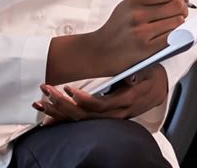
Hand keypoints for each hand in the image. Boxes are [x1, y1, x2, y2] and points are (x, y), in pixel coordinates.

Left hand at [33, 65, 169, 124]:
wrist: (156, 89)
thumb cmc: (149, 77)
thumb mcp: (147, 72)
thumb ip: (136, 75)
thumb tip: (130, 77)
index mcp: (125, 102)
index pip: (100, 106)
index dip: (83, 99)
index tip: (69, 89)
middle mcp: (114, 114)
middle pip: (84, 116)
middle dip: (62, 104)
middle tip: (46, 90)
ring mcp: (107, 119)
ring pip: (79, 121)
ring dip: (57, 113)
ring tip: (39, 103)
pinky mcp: (102, 119)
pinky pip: (80, 123)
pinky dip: (61, 120)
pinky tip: (46, 119)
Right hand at [87, 0, 188, 74]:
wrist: (101, 50)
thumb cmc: (118, 26)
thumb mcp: (129, 3)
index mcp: (134, 1)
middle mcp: (137, 15)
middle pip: (176, 6)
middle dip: (182, 8)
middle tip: (180, 11)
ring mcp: (142, 32)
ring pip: (177, 22)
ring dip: (179, 23)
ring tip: (172, 24)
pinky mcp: (146, 49)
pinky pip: (172, 38)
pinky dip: (176, 35)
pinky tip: (170, 34)